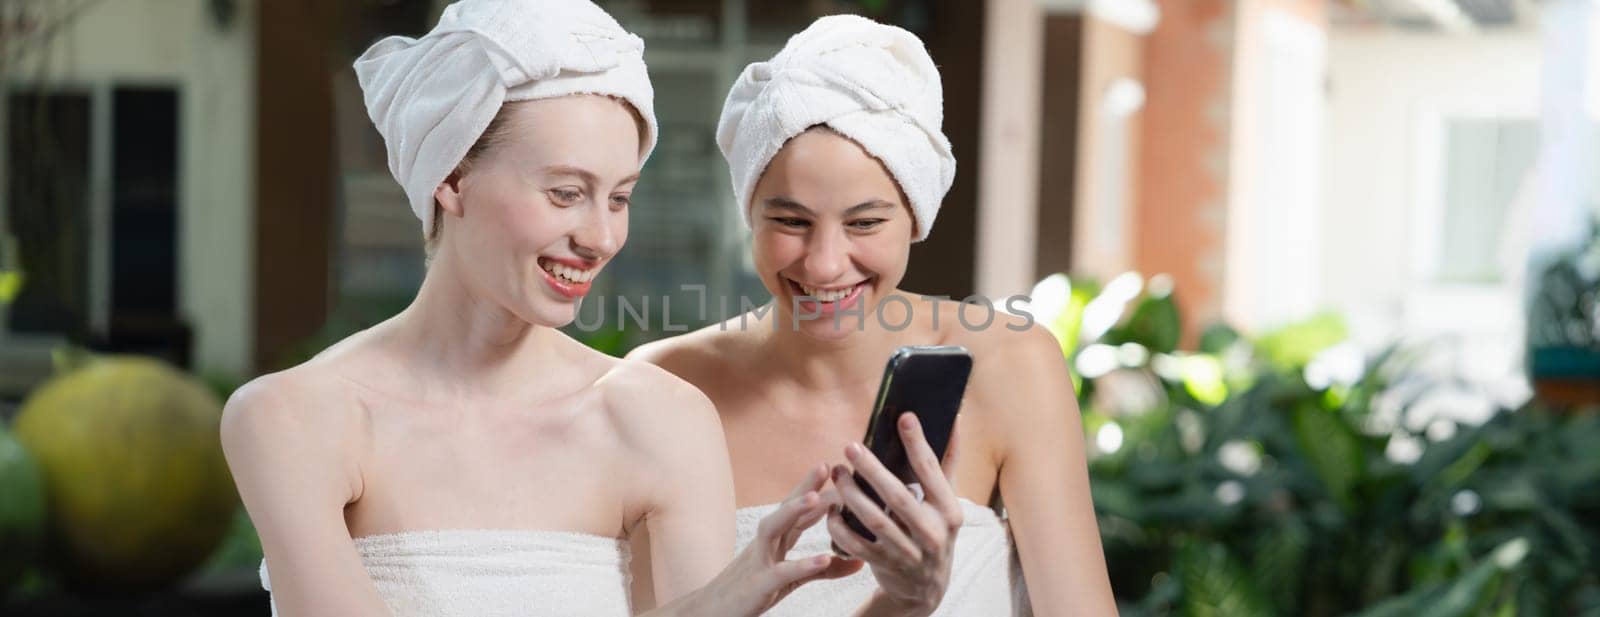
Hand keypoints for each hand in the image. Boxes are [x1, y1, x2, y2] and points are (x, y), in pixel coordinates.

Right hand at [687, 465, 862, 616]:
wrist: (712, 612)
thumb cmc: (753, 591)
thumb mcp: (791, 579)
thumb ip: (823, 570)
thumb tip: (860, 562)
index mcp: (775, 540)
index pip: (797, 509)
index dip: (816, 489)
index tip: (838, 470)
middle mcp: (766, 544)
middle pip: (785, 509)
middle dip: (805, 486)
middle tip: (827, 466)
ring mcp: (759, 562)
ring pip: (774, 529)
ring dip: (793, 511)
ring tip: (817, 498)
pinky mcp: (758, 586)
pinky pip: (781, 573)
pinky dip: (802, 564)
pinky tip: (824, 558)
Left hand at [828, 412, 962, 616]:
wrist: (927, 587)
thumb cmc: (936, 531)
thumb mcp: (946, 502)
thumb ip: (948, 462)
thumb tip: (954, 419)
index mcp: (948, 511)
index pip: (932, 473)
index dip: (918, 444)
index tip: (904, 417)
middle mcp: (931, 532)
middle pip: (898, 497)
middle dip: (872, 470)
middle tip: (850, 447)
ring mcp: (907, 552)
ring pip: (875, 520)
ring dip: (851, 494)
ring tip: (837, 472)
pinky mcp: (884, 565)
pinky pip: (857, 544)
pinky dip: (841, 527)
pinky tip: (831, 508)